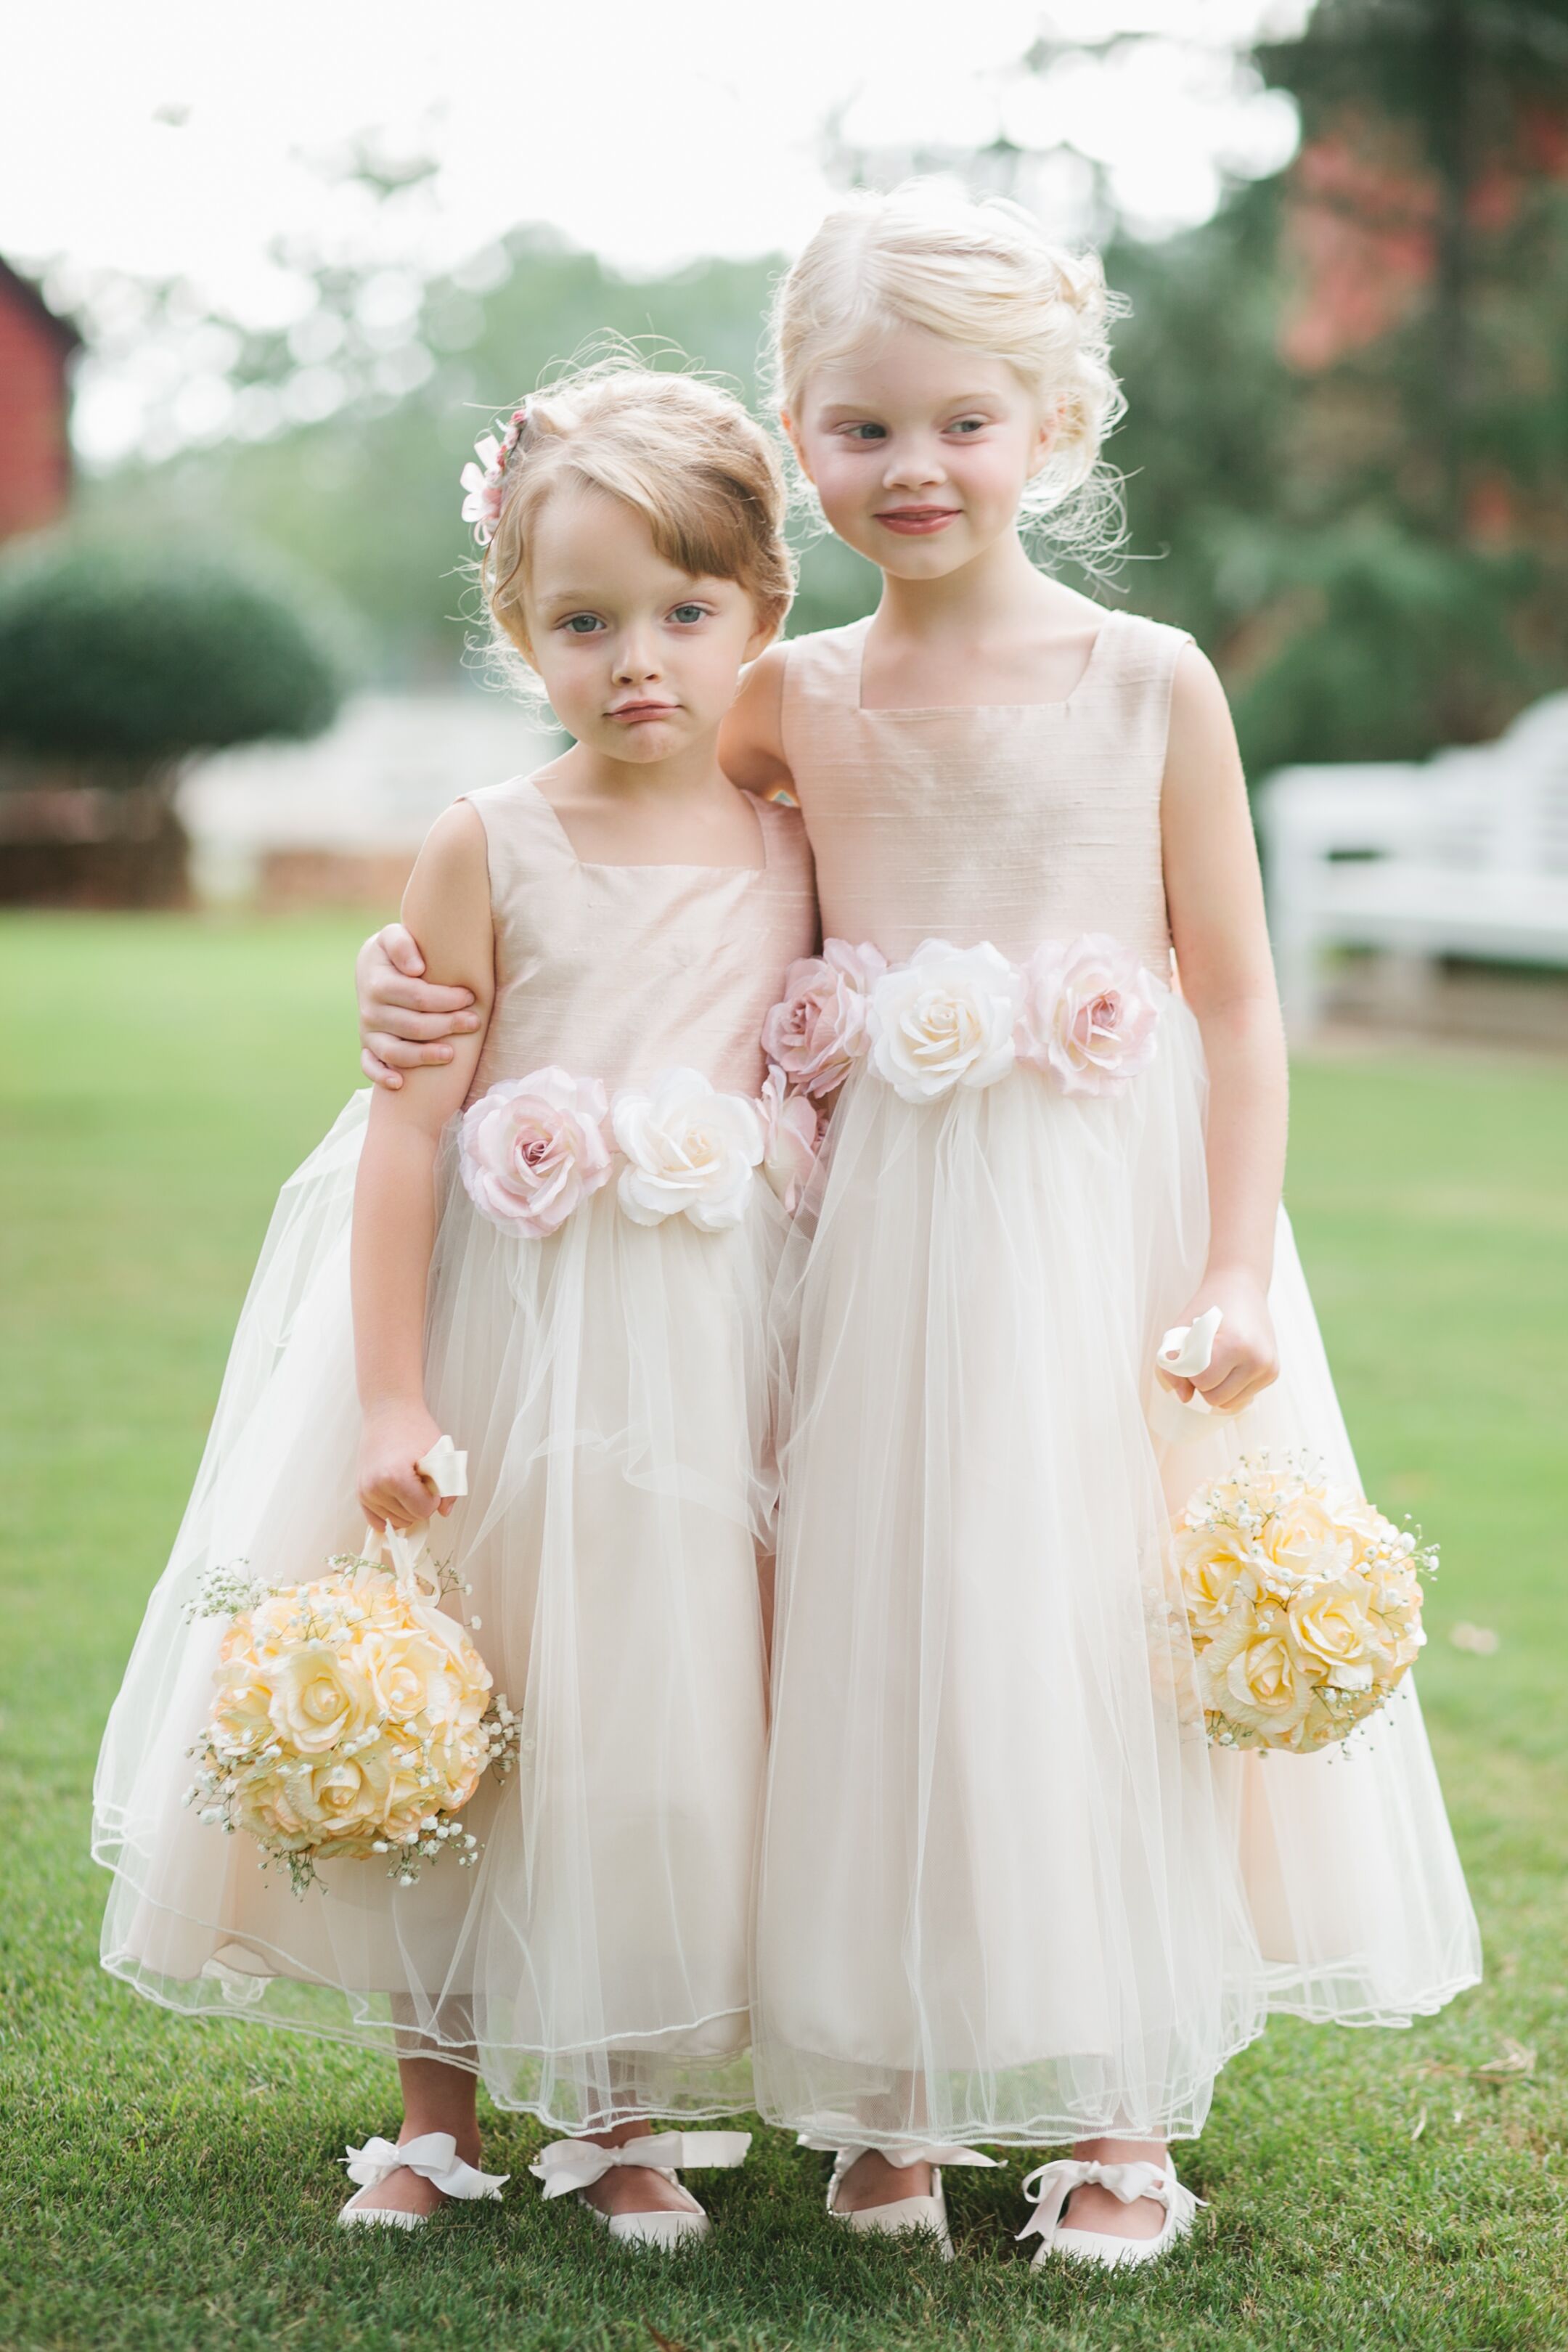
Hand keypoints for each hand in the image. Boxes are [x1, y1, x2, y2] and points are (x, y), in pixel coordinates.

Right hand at [356, 923, 479, 1089]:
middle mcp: (370, 1010)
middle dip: (447, 1025)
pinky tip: (401, 1083)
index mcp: (377, 983)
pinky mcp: (368, 1046)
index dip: (446, 999)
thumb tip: (417, 969)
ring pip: (395, 1052)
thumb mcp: (393, 936)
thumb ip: (402, 944)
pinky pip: (369, 1067)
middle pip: (413, 1026)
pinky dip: (381, 1076)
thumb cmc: (394, 952)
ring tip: (451, 1054)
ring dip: (424, 1056)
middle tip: (474, 1022)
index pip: (417, 997)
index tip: (470, 996)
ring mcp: (368, 1031)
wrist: (373, 967)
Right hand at [357, 1399, 455, 1531]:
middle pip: (410, 1518)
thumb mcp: (440, 1453)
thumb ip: (448, 1485)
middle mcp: (374, 1487)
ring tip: (407, 1481)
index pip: (423, 1511)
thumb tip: (445, 1512)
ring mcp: (364, 1491)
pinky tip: (399, 1500)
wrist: (388, 1412)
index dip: (434, 1497)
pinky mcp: (360, 1492)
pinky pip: (377, 1521)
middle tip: (419, 1477)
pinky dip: (391, 1515)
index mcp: (394, 1477)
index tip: (431, 1479)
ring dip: (407, 1508)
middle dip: (421, 1502)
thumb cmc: (415, 1429)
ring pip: (396, 1521)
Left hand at [1156, 1267, 1278, 1414]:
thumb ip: (1171, 1367)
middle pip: (1216, 1399)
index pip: (1202, 1382)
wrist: (1241, 1288)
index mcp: (1235, 1344)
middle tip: (1203, 1356)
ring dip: (1217, 1388)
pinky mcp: (1273, 1373)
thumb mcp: (1179, 1331)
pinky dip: (1231, 1387)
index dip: (1190, 1371)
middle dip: (1203, 1383)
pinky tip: (1230, 1365)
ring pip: (1230, 1404)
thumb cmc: (1206, 1308)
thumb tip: (1185, 1398)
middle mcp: (1258, 1359)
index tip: (1193, 1351)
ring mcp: (1269, 1368)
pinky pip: (1243, 1398)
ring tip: (1217, 1360)